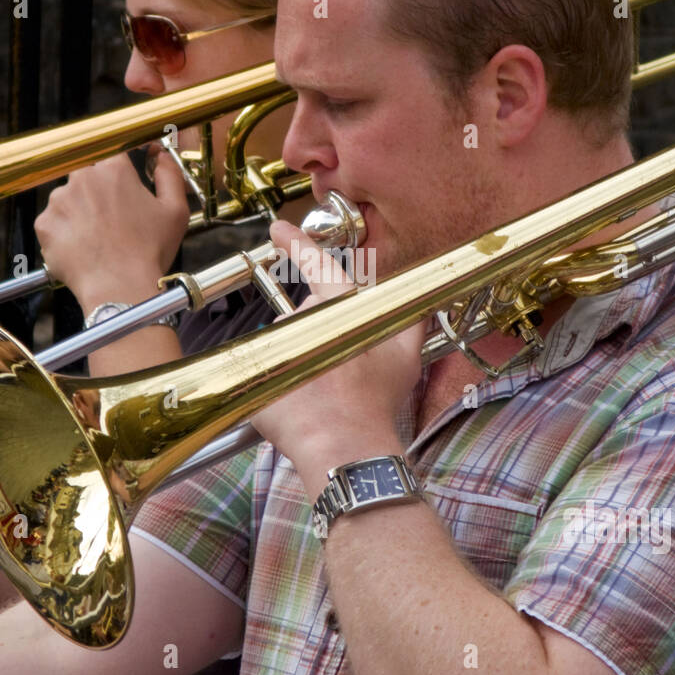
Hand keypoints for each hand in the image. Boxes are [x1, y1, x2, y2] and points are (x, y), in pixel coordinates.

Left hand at [34, 151, 189, 311]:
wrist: (120, 288)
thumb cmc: (148, 252)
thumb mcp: (175, 211)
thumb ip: (170, 175)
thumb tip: (163, 159)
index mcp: (114, 169)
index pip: (114, 156)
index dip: (122, 172)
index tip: (127, 185)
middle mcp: (82, 178)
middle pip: (89, 178)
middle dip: (100, 195)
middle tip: (115, 221)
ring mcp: (59, 201)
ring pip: (69, 200)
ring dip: (81, 214)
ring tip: (99, 239)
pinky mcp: (45, 224)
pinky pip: (54, 223)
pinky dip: (66, 234)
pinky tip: (84, 249)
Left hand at [250, 221, 422, 493]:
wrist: (346, 447)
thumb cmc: (377, 402)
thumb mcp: (407, 356)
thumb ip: (412, 319)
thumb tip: (422, 298)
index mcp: (339, 310)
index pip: (318, 265)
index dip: (299, 243)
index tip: (279, 227)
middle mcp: (302, 321)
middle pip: (308, 317)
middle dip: (321, 336)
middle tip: (340, 370)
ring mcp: (275, 348)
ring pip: (285, 344)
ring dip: (298, 359)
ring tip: (319, 392)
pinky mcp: (252, 376)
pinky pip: (264, 372)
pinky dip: (277, 384)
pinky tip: (297, 404)